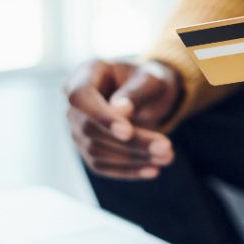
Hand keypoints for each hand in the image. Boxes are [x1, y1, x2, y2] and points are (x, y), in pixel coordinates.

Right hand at [65, 60, 182, 179]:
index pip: (80, 97)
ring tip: (167, 156)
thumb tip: (120, 111)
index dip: (101, 117)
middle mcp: (75, 102)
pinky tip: (153, 170)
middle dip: (129, 143)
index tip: (128, 133)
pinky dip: (127, 170)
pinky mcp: (87, 147)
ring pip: (95, 150)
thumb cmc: (149, 80)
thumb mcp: (151, 79)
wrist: (150, 94)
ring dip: (132, 158)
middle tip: (166, 148)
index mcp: (87, 73)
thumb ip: (136, 91)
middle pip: (90, 128)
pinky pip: (101, 165)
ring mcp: (77, 126)